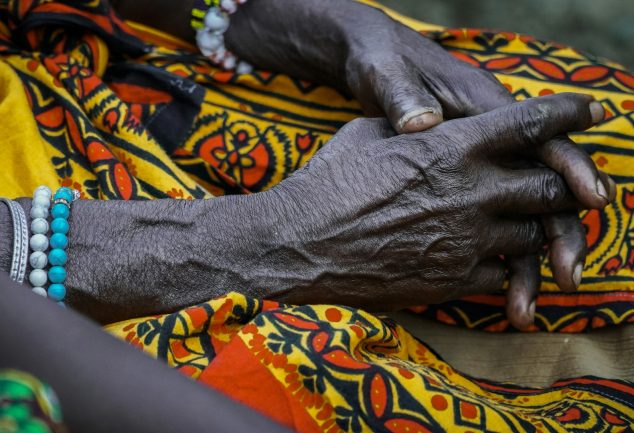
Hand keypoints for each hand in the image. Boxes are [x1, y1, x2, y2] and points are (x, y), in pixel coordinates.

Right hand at [267, 94, 607, 326]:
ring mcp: (466, 242)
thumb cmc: (328, 183)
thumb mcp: (368, 135)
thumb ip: (413, 130)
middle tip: (546, 184)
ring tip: (511, 223)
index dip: (569, 113)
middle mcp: (470, 194)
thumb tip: (428, 127)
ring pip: (533, 235)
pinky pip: (501, 273)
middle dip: (557, 184)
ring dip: (530, 227)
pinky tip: (479, 256)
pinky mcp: (451, 281)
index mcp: (451, 148)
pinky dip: (501, 264)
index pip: (532, 124)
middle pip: (550, 187)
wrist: (298, 244)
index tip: (590, 111)